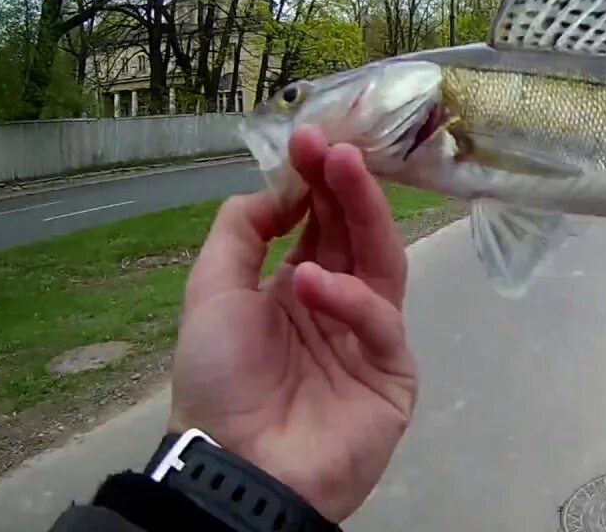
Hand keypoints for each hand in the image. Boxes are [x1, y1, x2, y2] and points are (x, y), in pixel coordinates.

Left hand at [167, 125, 417, 521]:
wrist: (234, 466)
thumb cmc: (218, 381)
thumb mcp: (212, 291)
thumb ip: (243, 230)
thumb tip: (284, 187)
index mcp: (295, 288)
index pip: (319, 223)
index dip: (315, 181)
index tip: (310, 138)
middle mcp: (337, 305)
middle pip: (354, 234)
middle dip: (344, 185)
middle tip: (335, 145)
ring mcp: (368, 338)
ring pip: (381, 263)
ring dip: (363, 213)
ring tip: (340, 171)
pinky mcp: (393, 372)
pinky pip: (379, 322)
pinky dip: (347, 297)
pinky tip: (309, 282)